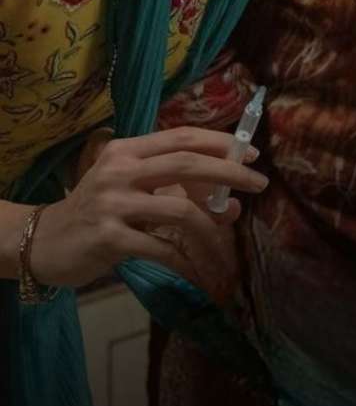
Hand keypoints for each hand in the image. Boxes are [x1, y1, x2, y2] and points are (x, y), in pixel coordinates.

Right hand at [29, 125, 267, 301]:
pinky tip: (197, 269)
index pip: (182, 137)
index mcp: (127, 150)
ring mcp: (113, 203)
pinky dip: (185, 259)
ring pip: (180, 209)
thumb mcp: (130, 190)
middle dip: (230, 172)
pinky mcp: (109, 238)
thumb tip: (232, 205)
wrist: (44, 242)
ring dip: (213, 226)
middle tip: (260, 184)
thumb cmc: (96, 212)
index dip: (220, 142)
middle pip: (186, 164)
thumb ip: (175, 191)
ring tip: (227, 243)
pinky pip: (162, 247)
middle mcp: (120, 170)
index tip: (253, 153)